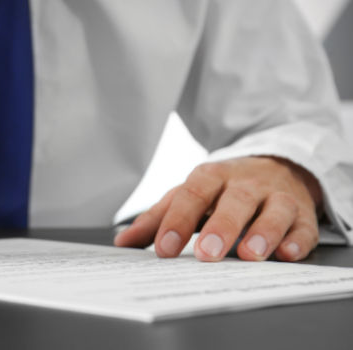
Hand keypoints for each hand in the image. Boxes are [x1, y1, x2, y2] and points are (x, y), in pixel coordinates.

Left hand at [114, 156, 322, 261]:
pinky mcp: (302, 212)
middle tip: (207, 253)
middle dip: (221, 226)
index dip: (177, 222)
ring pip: (274, 209)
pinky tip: (287, 253)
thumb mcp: (189, 196)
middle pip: (234, 200)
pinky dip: (297, 239)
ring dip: (264, 231)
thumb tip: (122, 242)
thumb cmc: (223, 189)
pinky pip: (303, 225)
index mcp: (211, 177)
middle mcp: (245, 184)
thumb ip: (157, 218)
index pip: (192, 195)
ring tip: (251, 254)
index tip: (164, 249)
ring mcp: (276, 196)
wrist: (277, 166)